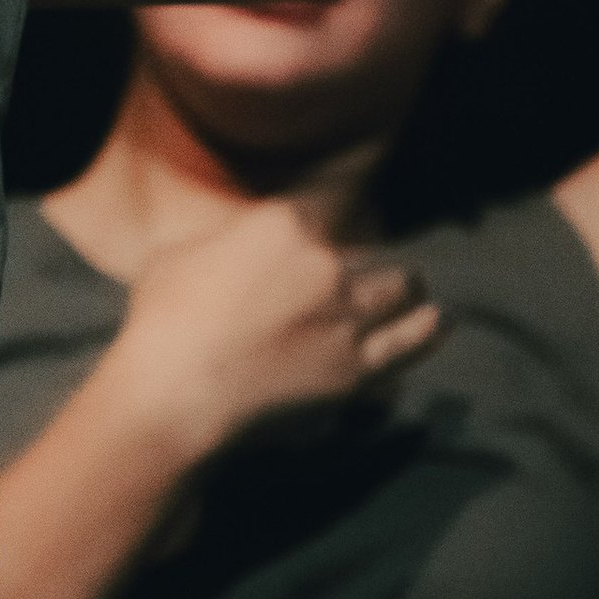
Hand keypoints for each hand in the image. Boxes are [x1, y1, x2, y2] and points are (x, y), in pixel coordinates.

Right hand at [111, 196, 439, 464]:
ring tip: (412, 293)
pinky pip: (413, 341)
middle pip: (374, 246)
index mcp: (282, 223)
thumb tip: (231, 242)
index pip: (332, 201)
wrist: (173, 397)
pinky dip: (427, 329)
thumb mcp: (175, 257)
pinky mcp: (359, 368)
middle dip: (369, 258)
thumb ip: (219, 241)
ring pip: (405, 287)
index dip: (339, 211)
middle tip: (362, 273)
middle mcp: (327, 262)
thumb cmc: (161, 325)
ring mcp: (348, 316)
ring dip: (408, 289)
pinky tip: (437, 321)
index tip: (340, 221)